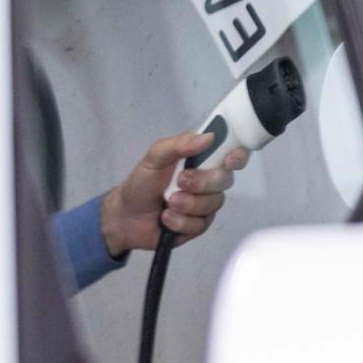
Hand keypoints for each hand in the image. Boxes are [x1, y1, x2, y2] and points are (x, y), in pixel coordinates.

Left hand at [100, 131, 249, 256]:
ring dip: (187, 205)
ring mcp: (206, 204)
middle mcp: (209, 180)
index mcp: (202, 160)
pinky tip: (166, 218)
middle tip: (179, 182)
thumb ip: (178, 144)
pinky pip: (201, 224)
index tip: (228, 161)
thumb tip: (209, 137)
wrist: (124, 217)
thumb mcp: (154, 158)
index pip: (233, 153)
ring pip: (213, 204)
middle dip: (201, 183)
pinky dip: (180, 222)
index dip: (238, 156)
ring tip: (168, 203)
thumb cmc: (140, 183)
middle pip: (225, 180)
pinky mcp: (199, 226)